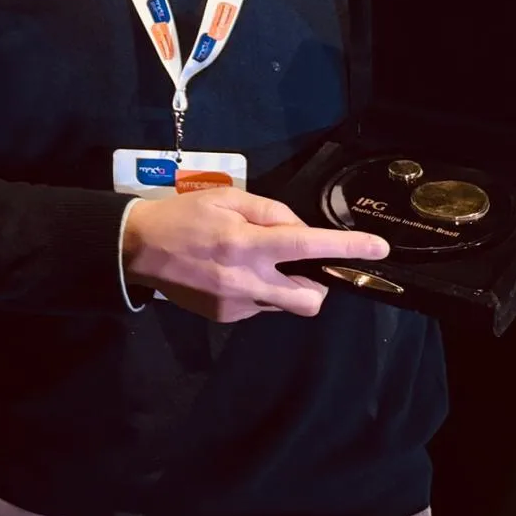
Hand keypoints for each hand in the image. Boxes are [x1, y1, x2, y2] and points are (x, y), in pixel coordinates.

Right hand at [122, 186, 389, 322]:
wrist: (138, 248)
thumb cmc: (183, 216)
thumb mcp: (225, 198)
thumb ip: (268, 211)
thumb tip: (299, 229)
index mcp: (246, 243)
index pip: (307, 246)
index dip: (346, 248)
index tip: (378, 248)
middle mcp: (246, 279)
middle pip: (311, 298)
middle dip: (320, 284)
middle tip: (303, 264)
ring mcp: (237, 304)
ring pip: (287, 305)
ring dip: (286, 285)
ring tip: (255, 264)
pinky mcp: (227, 317)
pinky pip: (261, 307)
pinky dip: (260, 291)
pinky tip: (232, 274)